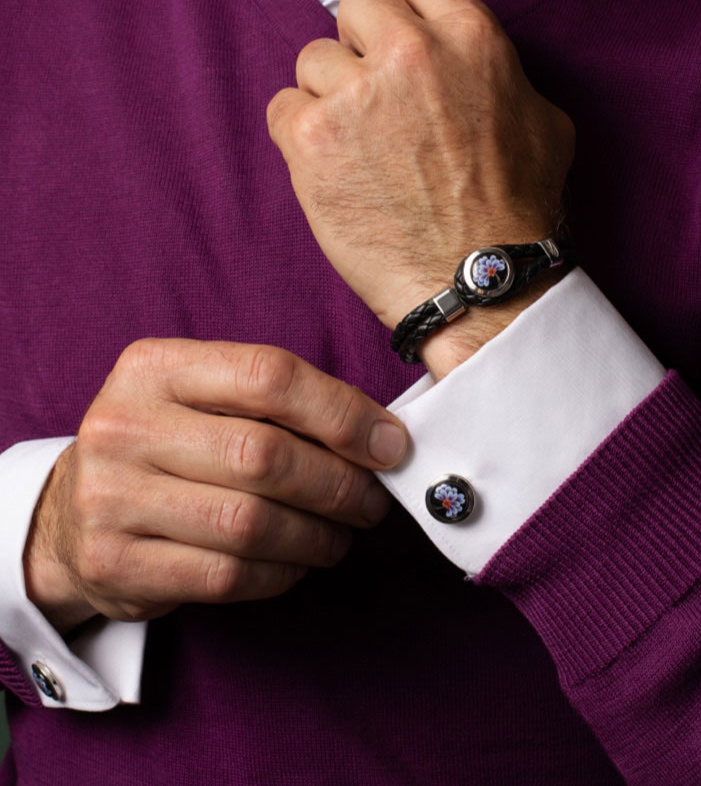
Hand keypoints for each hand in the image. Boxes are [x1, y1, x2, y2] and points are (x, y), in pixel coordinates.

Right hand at [23, 339, 406, 632]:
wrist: (70, 515)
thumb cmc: (166, 446)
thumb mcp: (202, 398)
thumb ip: (279, 403)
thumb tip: (381, 438)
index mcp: (156, 367)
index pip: (268, 376)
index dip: (342, 413)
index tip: (388, 444)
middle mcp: (124, 425)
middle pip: (264, 455)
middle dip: (339, 484)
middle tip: (371, 501)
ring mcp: (111, 497)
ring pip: (250, 523)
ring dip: (317, 536)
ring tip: (339, 535)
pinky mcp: (116, 563)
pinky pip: (228, 575)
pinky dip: (280, 573)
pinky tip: (294, 562)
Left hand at [267, 0, 574, 375]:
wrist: (476, 282)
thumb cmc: (513, 212)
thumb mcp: (544, 123)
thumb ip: (501, 72)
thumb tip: (468, 59)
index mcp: (469, 39)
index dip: (406, 9)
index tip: (401, 42)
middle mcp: (409, 55)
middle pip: (356, 9)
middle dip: (363, 48)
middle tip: (376, 99)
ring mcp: (355, 96)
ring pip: (314, 60)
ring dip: (330, 96)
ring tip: (356, 147)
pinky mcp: (312, 140)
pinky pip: (282, 108)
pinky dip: (298, 134)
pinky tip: (329, 165)